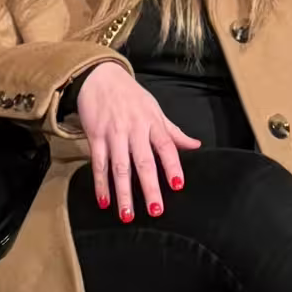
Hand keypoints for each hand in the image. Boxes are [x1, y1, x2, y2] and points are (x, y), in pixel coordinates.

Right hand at [75, 61, 200, 221]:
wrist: (99, 76)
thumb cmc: (130, 95)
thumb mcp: (155, 109)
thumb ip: (173, 132)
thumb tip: (196, 145)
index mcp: (152, 123)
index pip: (166, 146)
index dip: (172, 166)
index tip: (178, 185)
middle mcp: (134, 130)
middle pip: (143, 162)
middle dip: (149, 187)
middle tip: (155, 210)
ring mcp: (114, 134)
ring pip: (119, 168)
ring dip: (123, 193)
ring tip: (127, 215)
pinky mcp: (96, 137)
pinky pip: (98, 164)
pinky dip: (100, 184)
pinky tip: (105, 201)